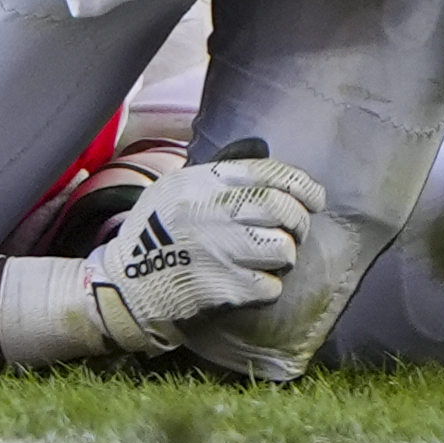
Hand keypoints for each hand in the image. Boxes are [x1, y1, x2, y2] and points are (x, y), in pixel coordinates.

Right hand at [83, 142, 323, 353]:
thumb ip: (219, 172)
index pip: (268, 174)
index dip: (301, 185)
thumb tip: (265, 153)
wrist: (128, 285)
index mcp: (203, 182)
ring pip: (283, 249)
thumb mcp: (177, 187)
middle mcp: (213, 213)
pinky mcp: (225, 289)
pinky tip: (252, 282)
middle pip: (282, 209)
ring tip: (269, 257)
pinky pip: (271, 286)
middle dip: (299, 221)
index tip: (316, 197)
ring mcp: (221, 252)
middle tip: (296, 230)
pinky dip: (268, 286)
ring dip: (284, 255)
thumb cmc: (157, 232)